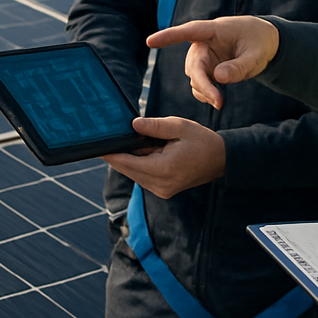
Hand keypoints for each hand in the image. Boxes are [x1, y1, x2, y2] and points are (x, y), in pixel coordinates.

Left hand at [102, 117, 225, 198]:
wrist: (221, 160)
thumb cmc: (202, 141)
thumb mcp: (179, 126)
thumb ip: (154, 127)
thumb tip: (132, 125)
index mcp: (163, 169)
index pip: (126, 163)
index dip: (110, 154)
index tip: (96, 146)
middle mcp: (160, 185)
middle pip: (127, 170)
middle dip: (120, 154)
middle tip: (114, 138)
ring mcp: (162, 191)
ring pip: (134, 174)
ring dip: (132, 159)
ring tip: (142, 142)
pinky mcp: (164, 191)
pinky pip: (144, 177)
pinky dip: (141, 165)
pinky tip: (148, 152)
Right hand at [146, 16, 279, 108]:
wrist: (263, 42)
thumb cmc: (259, 42)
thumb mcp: (255, 56)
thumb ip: (238, 67)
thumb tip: (217, 77)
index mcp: (214, 30)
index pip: (188, 32)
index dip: (169, 36)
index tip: (150, 42)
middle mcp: (203, 43)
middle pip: (194, 65)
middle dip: (203, 85)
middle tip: (219, 102)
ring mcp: (203, 57)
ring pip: (194, 77)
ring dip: (205, 91)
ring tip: (221, 102)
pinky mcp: (206, 69)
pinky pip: (198, 84)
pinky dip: (205, 94)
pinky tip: (216, 100)